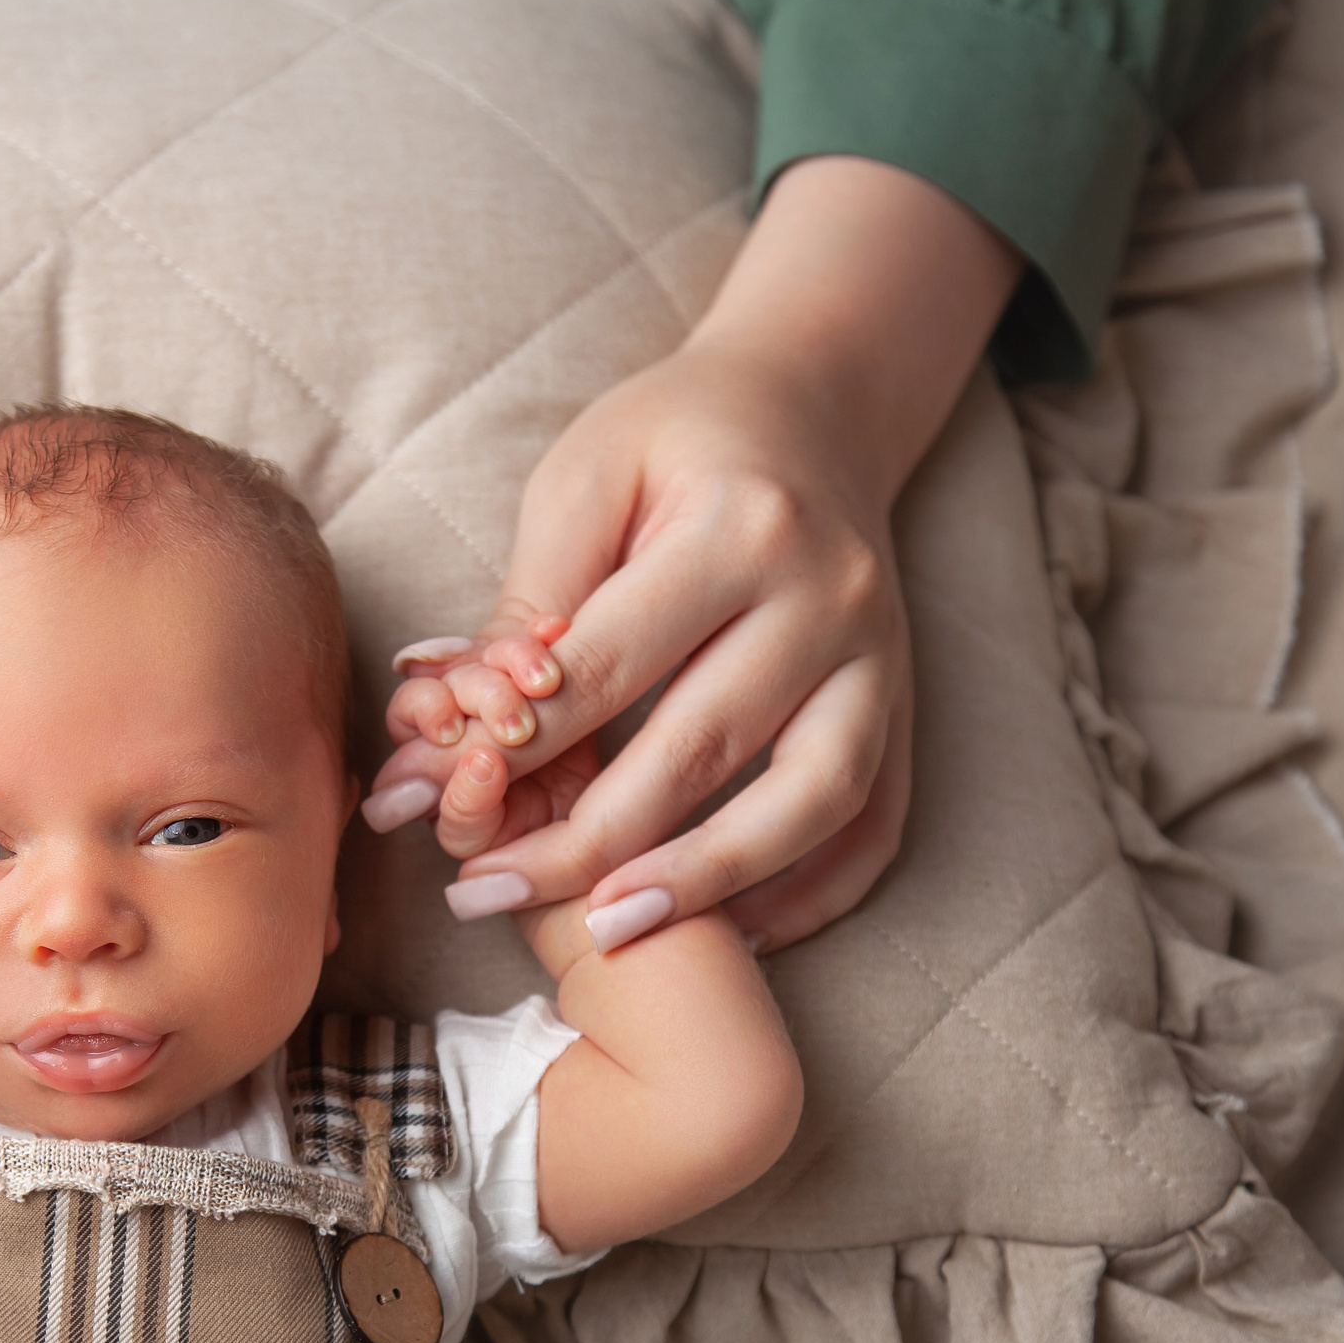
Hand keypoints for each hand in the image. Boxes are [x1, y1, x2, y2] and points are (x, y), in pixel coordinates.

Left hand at [362, 158, 1018, 954]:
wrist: (812, 408)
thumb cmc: (673, 444)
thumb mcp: (584, 483)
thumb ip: (527, 602)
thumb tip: (439, 726)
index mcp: (742, 526)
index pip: (614, 663)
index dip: (521, 744)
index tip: (436, 807)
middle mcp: (830, 596)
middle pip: (702, 746)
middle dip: (586, 837)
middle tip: (485, 893)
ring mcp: (881, 660)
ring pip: (807, 800)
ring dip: (705, 880)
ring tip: (607, 932)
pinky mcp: (907, 706)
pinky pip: (877, 824)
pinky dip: (817, 893)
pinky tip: (739, 935)